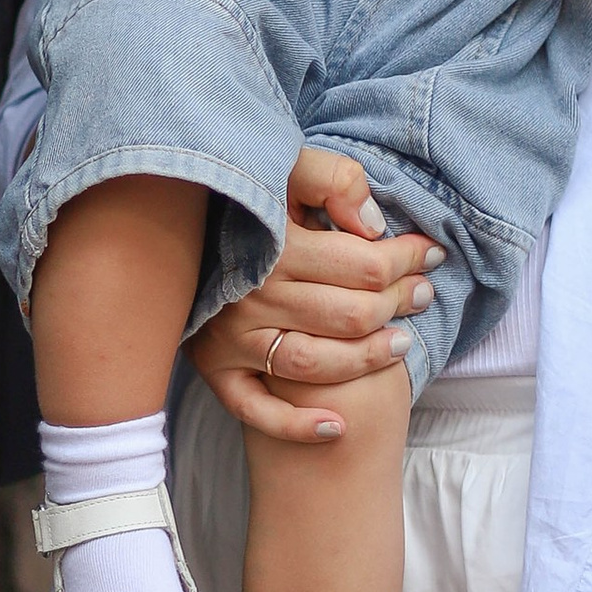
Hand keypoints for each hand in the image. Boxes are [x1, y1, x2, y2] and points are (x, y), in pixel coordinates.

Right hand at [186, 146, 446, 441]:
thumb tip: (373, 227)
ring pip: (316, 363)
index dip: (406, 260)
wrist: (163, 222)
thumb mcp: (286, 165)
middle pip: (350, 315)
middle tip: (422, 293)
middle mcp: (253, 296)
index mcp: (275, 246)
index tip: (428, 253)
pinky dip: (296, 425)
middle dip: (398, 303)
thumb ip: (334, 180)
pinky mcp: (215, 368)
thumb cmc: (241, 195)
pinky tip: (336, 426)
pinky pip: (256, 409)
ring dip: (368, 359)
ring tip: (401, 344)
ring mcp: (231, 338)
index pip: (364, 265)